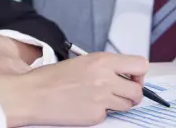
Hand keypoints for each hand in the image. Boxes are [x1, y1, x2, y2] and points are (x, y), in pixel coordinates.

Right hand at [0, 52, 148, 126]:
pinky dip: (101, 113)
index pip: (141, 65)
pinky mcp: (96, 115)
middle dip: (133, 93)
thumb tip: (123, 74)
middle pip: (138, 91)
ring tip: (102, 99)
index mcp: (103, 61)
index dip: (139, 74)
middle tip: (121, 93)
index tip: (132, 77)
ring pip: (128, 105)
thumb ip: (105, 66)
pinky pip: (109, 115)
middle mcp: (106, 79)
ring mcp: (102, 99)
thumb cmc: (53, 78)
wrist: (34, 94)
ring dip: (120, 104)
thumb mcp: (82, 61)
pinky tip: (86, 106)